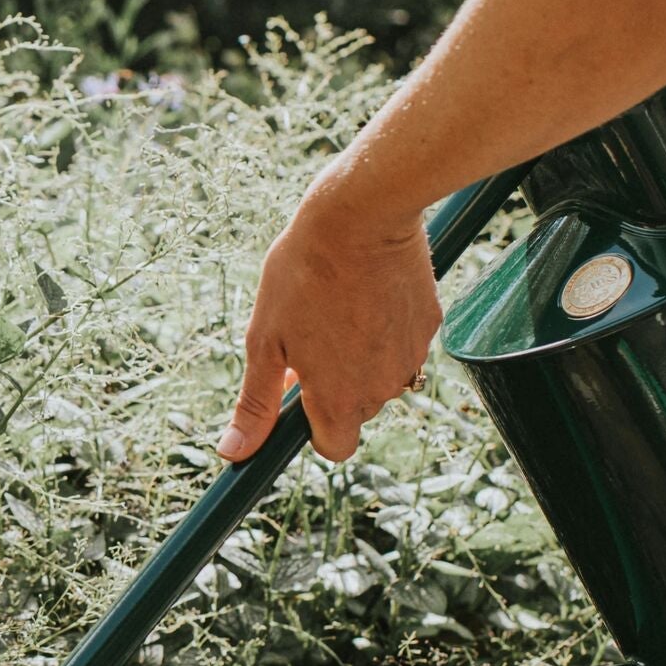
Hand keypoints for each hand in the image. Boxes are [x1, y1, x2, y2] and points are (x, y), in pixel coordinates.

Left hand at [219, 167, 441, 464]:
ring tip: (336, 305)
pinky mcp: (430, 324)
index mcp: (342, 400)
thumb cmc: (303, 274)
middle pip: (356, 408)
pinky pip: (403, 341)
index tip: (299, 396)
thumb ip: (256, 403)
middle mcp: (383, 389)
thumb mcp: (265, 340)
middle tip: (308, 333)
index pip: (335, 447)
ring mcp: (412, 357)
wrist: (362, 213)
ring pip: (381, 374)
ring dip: (360, 355)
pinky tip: (365, 290)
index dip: (314, 427)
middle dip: (333, 383)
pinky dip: (384, 326)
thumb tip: (235, 452)